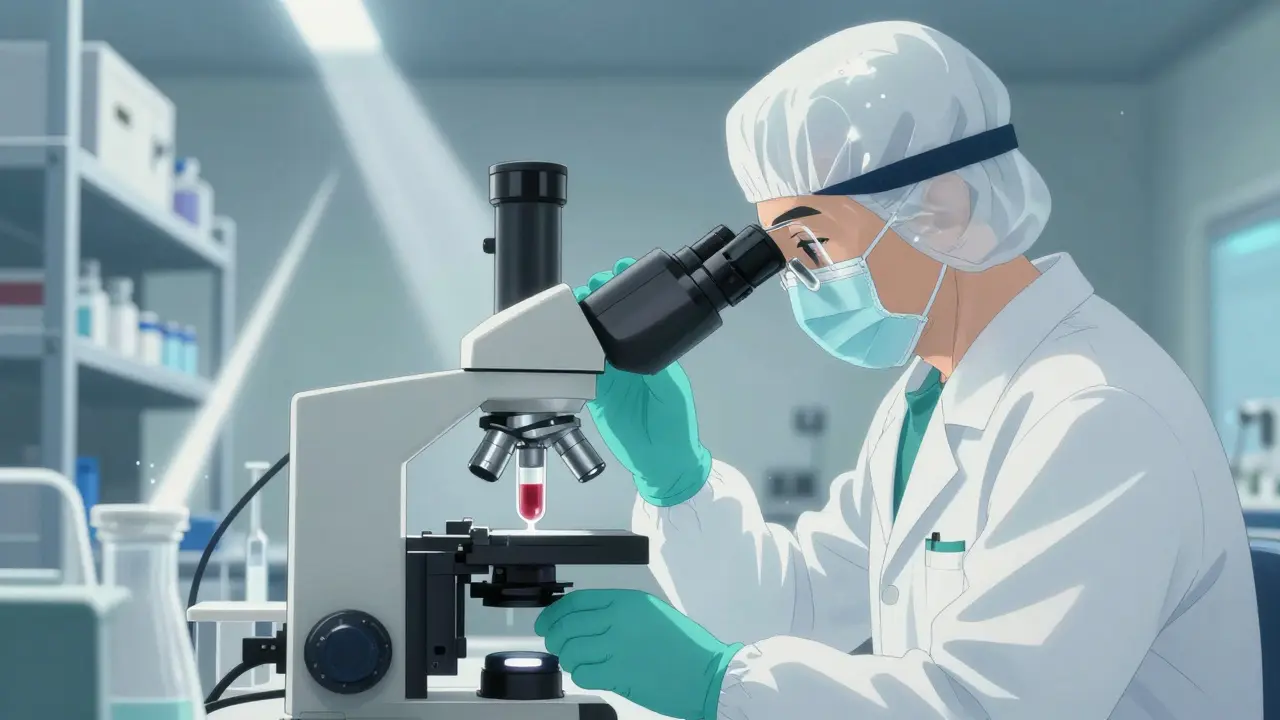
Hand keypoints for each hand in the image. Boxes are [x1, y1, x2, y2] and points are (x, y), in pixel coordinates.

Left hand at [535, 589, 741, 719]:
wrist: (708, 673)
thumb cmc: (687, 647)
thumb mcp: (653, 613)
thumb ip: (621, 612)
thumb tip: (587, 621)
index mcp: (627, 601)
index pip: (576, 602)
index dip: (554, 613)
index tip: (547, 622)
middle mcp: (618, 620)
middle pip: (567, 626)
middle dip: (554, 637)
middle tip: (556, 644)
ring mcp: (616, 648)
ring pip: (570, 651)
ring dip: (568, 659)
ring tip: (576, 662)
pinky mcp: (617, 675)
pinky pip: (582, 674)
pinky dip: (580, 675)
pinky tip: (589, 674)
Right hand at [574, 259, 712, 505]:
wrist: (661, 462)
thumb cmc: (675, 426)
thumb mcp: (671, 389)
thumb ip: (655, 366)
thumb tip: (640, 341)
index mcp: (649, 355)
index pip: (634, 319)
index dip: (626, 296)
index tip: (619, 274)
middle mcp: (627, 362)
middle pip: (607, 325)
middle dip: (598, 301)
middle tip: (592, 284)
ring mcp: (609, 377)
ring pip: (590, 342)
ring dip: (582, 322)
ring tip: (576, 302)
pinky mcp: (596, 395)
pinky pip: (579, 371)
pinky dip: (570, 355)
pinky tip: (564, 339)